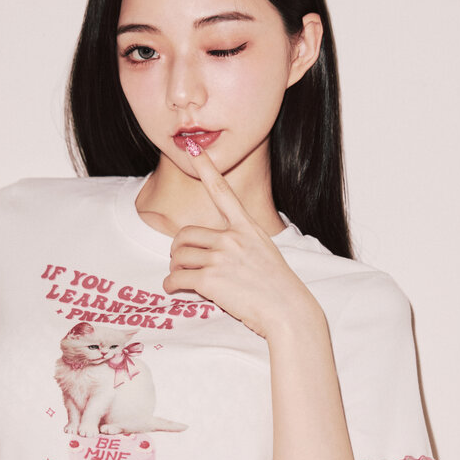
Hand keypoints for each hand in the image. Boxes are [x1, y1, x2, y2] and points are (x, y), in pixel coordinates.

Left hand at [163, 147, 318, 337]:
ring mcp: (220, 258)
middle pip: (185, 235)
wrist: (288, 311)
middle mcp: (232, 238)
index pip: (223, 192)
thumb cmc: (278, 287)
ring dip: (174, 269)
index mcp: (247, 228)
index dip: (207, 169)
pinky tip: (174, 290)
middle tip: (181, 262)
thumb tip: (218, 248)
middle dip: (178, 250)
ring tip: (181, 278)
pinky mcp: (210, 280)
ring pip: (178, 257)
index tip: (194, 148)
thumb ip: (241, 243)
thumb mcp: (265, 252)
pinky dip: (170, 285)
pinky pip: (177, 278)